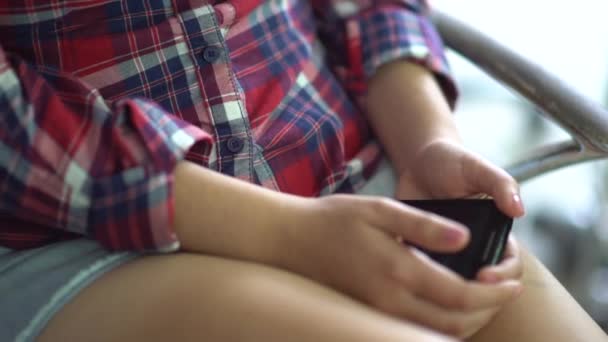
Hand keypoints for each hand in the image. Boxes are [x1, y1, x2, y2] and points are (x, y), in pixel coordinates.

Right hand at [275, 194, 522, 337]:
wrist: (290, 239)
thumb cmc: (334, 219)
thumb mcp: (381, 209)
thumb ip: (424, 225)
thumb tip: (465, 240)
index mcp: (398, 270)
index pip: (460, 295)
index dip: (493, 293)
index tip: (513, 283)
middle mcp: (390, 300)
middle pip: (454, 324)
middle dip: (488, 312)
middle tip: (505, 292)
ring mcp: (378, 312)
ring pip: (436, 333)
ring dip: (468, 322)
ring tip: (484, 299)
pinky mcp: (370, 314)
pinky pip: (415, 330)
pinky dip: (442, 324)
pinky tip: (449, 305)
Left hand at [394, 139, 525, 335]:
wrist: (417, 160)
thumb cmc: (453, 162)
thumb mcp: (478, 168)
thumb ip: (501, 184)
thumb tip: (519, 209)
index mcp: (494, 232)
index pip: (509, 266)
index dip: (502, 277)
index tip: (484, 277)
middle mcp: (472, 248)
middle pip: (483, 286)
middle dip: (476, 294)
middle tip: (457, 292)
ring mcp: (445, 254)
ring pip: (451, 285)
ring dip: (444, 291)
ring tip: (431, 289)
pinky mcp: (420, 253)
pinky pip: (420, 274)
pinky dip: (417, 279)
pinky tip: (408, 276)